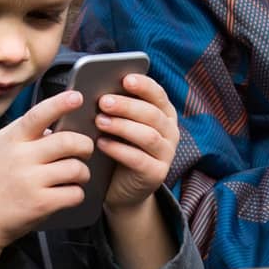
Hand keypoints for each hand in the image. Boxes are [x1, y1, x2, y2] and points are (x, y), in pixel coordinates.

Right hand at [0, 91, 97, 260]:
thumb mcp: (2, 146)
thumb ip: (25, 132)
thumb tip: (57, 124)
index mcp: (13, 139)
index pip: (37, 116)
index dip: (59, 105)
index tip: (77, 97)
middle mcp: (21, 158)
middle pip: (68, 142)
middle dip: (85, 145)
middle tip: (84, 150)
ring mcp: (30, 182)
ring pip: (76, 169)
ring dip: (82, 173)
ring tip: (75, 176)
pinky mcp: (40, 204)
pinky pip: (74, 193)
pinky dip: (76, 193)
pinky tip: (67, 193)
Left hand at [95, 71, 180, 213]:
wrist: (123, 189)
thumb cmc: (118, 149)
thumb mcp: (120, 125)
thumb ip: (116, 109)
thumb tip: (98, 90)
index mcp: (164, 114)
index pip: (158, 95)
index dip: (144, 86)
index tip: (125, 79)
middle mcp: (170, 132)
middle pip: (152, 114)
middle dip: (127, 106)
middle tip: (103, 101)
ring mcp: (167, 154)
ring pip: (149, 136)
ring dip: (123, 126)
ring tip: (99, 121)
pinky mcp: (157, 174)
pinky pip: (140, 159)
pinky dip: (119, 150)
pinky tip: (102, 144)